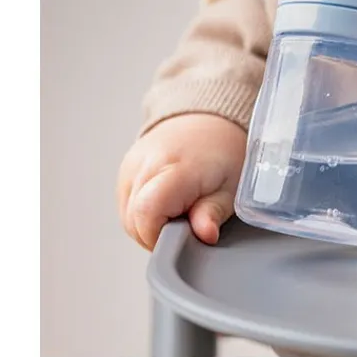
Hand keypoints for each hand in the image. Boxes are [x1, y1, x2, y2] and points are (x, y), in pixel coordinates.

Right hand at [116, 112, 247, 250]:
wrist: (210, 121)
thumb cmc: (224, 154)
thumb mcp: (231, 187)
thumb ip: (213, 213)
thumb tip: (205, 235)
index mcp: (175, 167)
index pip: (147, 213)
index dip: (162, 236)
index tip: (184, 232)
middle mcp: (146, 163)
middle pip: (134, 221)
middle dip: (159, 234)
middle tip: (187, 220)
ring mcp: (131, 166)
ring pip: (127, 218)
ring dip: (150, 224)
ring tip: (179, 208)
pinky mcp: (125, 170)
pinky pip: (126, 206)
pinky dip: (143, 213)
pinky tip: (166, 202)